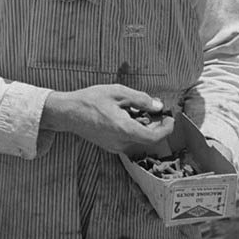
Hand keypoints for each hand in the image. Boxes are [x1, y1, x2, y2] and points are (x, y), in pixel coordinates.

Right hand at [40, 85, 174, 157]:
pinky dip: (135, 129)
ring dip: (145, 126)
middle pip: (148, 138)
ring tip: (140, 109)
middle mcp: (121, 142)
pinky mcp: (110, 146)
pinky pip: (129, 140)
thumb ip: (140, 99)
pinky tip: (128, 115)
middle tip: (156, 107)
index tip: (170, 116)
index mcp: (125, 129)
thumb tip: (158, 105)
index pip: (154, 137)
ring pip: (139, 139)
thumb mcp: (118, 92)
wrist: (68, 112)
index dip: (166, 128)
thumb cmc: (91, 100)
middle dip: (156, 124)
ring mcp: (115, 146)